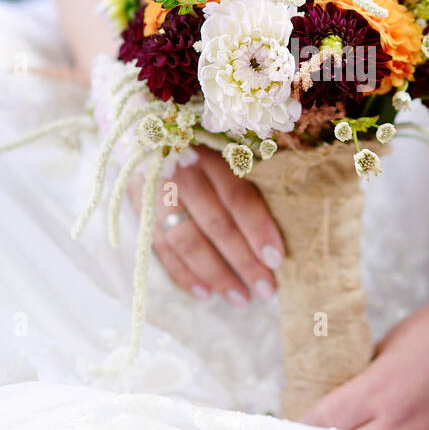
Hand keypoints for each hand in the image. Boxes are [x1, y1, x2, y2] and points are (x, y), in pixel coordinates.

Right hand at [134, 145, 284, 303]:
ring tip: (241, 298)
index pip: (236, 195)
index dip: (258, 227)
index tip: (277, 258)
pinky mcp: (139, 209)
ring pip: (187, 241)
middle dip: (242, 260)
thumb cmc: (201, 142)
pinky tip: (206, 293)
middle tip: (265, 289)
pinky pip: (160, 248)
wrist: (144, 131)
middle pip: (215, 223)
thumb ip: (249, 171)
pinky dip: (183, 273)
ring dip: (216, 273)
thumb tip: (289, 210)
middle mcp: (179, 172)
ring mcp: (155, 193)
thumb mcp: (226, 145)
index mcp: (207, 152)